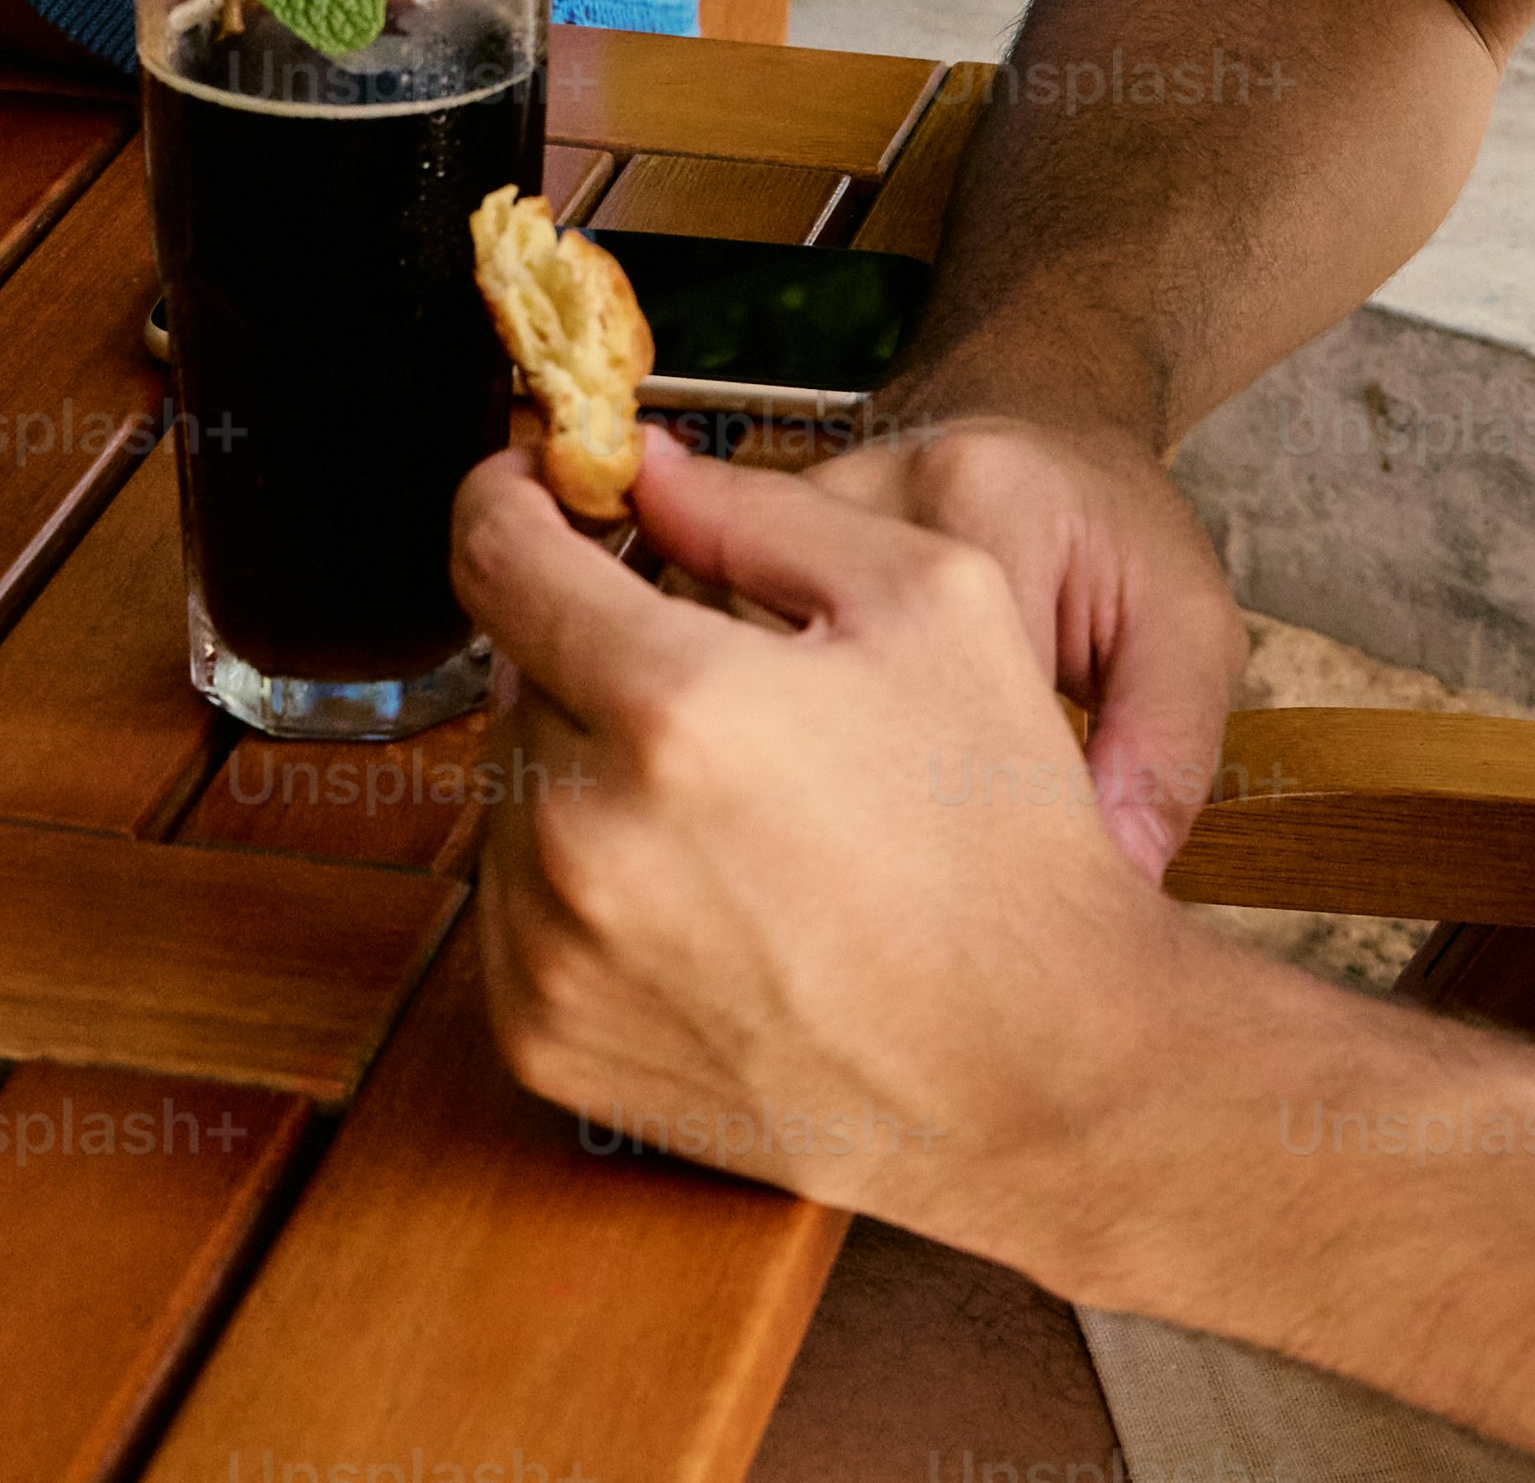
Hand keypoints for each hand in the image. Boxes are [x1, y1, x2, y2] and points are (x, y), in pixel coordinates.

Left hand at [455, 435, 1213, 1263]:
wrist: (1039, 1065)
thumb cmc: (1006, 828)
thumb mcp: (935, 600)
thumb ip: (760, 509)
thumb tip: (634, 468)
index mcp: (676, 704)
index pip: (496, 558)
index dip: (505, 500)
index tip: (528, 493)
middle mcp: (588, 836)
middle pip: (519, 678)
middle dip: (597, 659)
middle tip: (722, 699)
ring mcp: (558, 954)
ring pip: (514, 794)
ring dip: (589, 772)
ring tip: (735, 815)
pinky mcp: (548, 1042)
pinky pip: (514, 910)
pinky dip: (582, 884)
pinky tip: (707, 900)